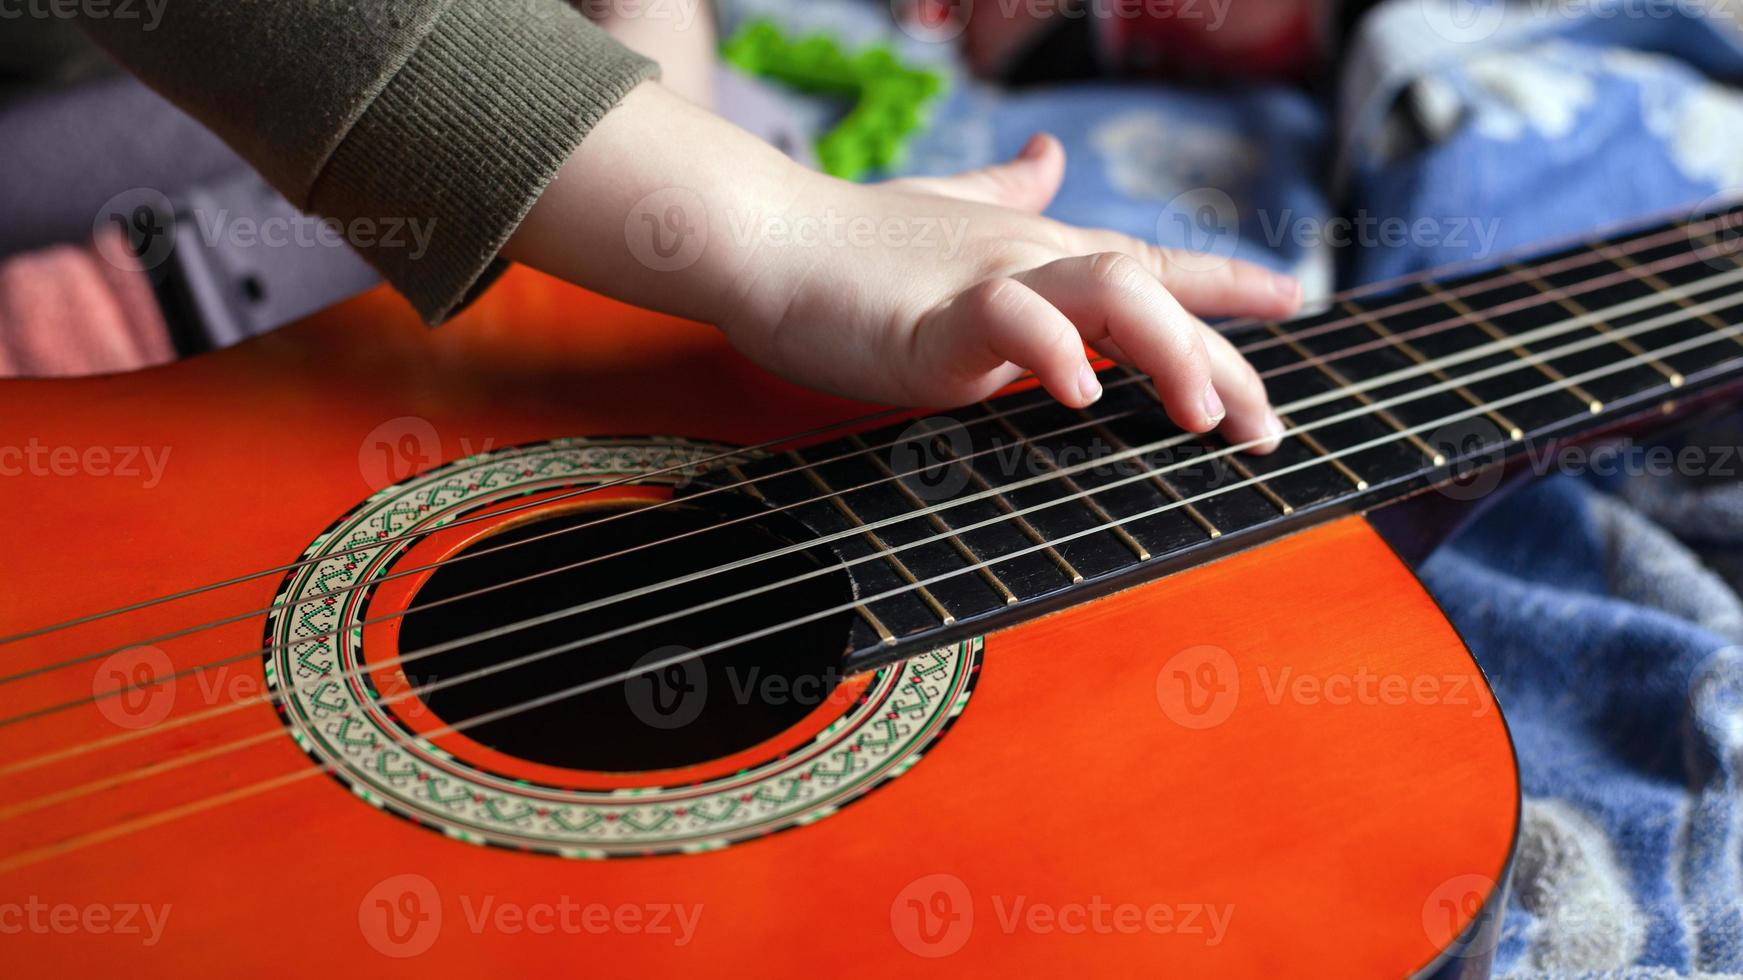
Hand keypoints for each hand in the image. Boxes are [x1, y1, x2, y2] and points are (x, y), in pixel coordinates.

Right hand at [508, 83, 1298, 449]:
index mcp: (1041, 249)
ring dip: (1169, 352)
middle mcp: (1034, 256)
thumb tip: (1050, 153)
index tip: (1290, 301)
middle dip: (1224, 360)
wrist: (770, 241)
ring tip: (1202, 418)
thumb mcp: (947, 213)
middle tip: (1265, 429)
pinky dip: (1053, 353)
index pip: (1153, 264)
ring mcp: (990, 278)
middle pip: (1156, 293)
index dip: (1225, 281)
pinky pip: (1013, 322)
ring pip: (1110, 291)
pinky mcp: (937, 313)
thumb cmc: (854, 241)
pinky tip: (1081, 393)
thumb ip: (1008, 190)